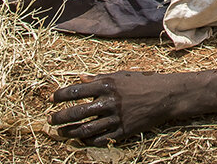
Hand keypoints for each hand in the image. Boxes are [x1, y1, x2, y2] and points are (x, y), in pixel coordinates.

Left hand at [49, 71, 180, 145]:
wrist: (166, 95)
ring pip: (86, 129)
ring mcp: (116, 118)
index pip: (76, 91)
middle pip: (77, 112)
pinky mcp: (124, 131)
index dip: (61, 96)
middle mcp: (109, 102)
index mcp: (107, 85)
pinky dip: (88, 141)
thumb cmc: (143, 81)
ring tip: (62, 132)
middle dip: (60, 117)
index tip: (53, 99)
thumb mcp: (121, 75)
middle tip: (51, 119)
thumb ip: (99, 78)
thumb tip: (80, 79)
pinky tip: (81, 139)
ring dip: (70, 132)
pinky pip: (101, 139)